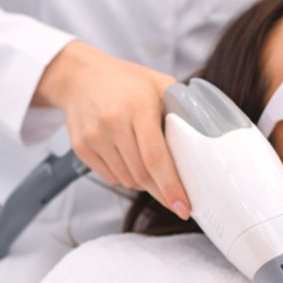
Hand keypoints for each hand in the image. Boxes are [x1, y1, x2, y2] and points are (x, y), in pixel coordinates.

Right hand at [35, 41, 189, 217]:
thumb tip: (203, 136)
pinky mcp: (81, 147)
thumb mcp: (159, 83)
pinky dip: (124, 176)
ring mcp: (94, 137)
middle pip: (141, 174)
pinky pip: (109, 176)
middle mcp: (113, 123)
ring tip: (151, 169)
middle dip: (161, 191)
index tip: (183, 206)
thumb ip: (182, 107)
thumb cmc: (125, 80)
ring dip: (143, 183)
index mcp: (138, 107)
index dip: (171, 186)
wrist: (79, 76)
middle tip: (175, 197)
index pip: (156, 158)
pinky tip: (129, 160)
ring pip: (126, 179)